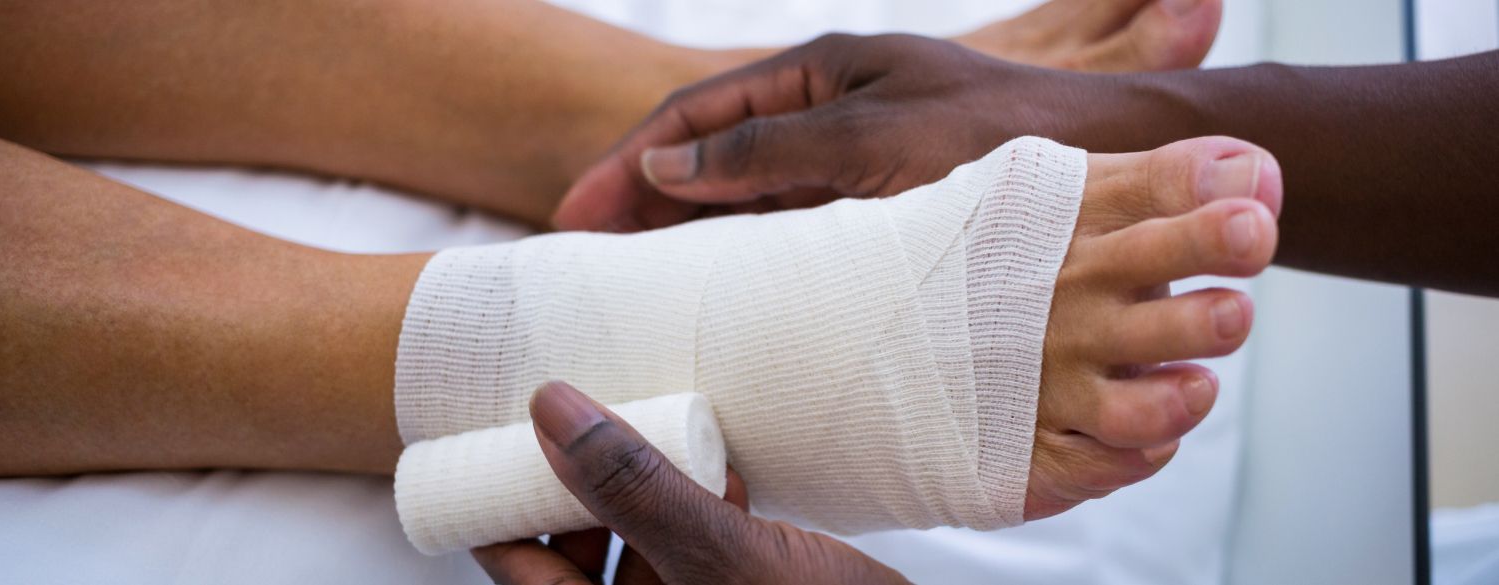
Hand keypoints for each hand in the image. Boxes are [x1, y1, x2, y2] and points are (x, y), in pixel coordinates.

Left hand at [471, 381, 907, 584]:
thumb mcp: (722, 557)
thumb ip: (637, 488)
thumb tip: (554, 413)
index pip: (519, 568)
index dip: (499, 501)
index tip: (497, 437)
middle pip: (574, 555)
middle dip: (582, 488)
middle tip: (584, 425)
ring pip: (637, 548)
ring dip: (644, 490)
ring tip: (657, 435)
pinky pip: (696, 550)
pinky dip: (699, 506)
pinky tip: (722, 471)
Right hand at [554, 33, 1159, 231]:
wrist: (1109, 165)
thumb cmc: (1002, 143)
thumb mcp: (876, 141)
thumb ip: (770, 152)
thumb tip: (668, 164)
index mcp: (818, 75)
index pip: (692, 117)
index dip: (627, 165)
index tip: (575, 218)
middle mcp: (825, 112)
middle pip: (706, 158)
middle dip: (642, 205)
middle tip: (587, 263)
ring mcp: (847, 159)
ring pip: (741, 199)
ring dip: (685, 236)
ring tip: (631, 288)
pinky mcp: (871, 205)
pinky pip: (786, 229)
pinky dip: (742, 257)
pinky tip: (717, 296)